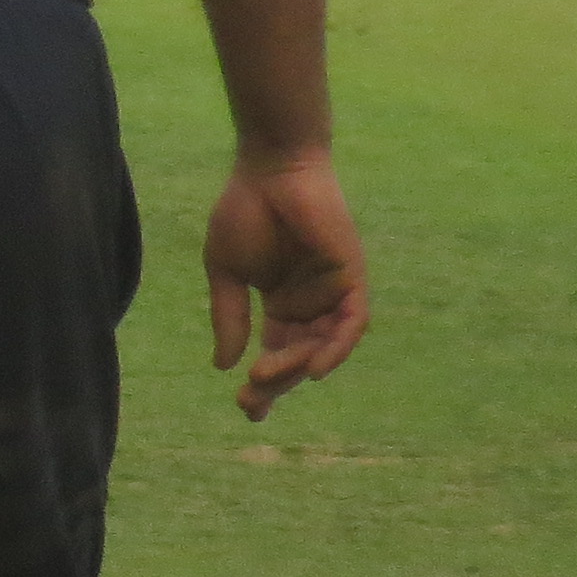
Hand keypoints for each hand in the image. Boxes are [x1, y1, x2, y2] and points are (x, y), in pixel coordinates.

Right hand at [206, 153, 370, 420]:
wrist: (270, 166)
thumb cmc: (245, 209)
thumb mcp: (226, 271)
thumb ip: (228, 317)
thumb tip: (223, 366)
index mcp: (282, 303)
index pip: (278, 354)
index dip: (265, 385)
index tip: (247, 409)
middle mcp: (311, 303)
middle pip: (300, 357)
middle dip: (278, 381)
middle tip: (252, 396)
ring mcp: (333, 290)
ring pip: (325, 345)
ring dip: (299, 366)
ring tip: (267, 374)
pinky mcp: (351, 275)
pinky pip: (353, 322)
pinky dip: (338, 348)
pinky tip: (316, 369)